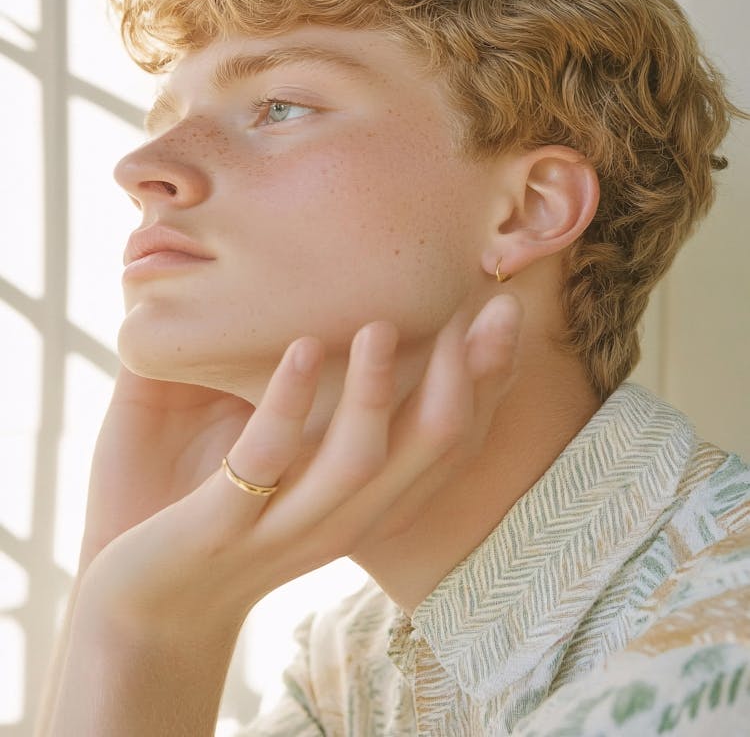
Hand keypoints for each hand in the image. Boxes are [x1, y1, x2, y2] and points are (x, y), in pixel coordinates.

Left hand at [79, 293, 521, 636]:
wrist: (157, 612)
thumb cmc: (236, 519)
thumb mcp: (304, 472)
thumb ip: (342, 418)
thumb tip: (367, 322)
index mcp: (375, 501)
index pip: (455, 443)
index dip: (491, 380)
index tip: (507, 308)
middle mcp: (349, 517)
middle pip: (433, 451)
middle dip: (468, 378)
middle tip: (485, 306)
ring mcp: (288, 526)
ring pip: (359, 464)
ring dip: (375, 393)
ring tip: (380, 326)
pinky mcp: (224, 528)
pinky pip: (264, 465)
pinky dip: (287, 405)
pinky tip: (299, 350)